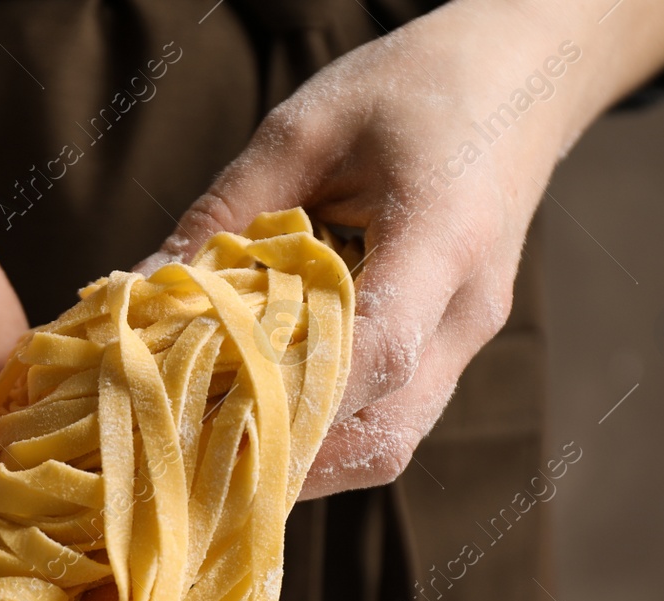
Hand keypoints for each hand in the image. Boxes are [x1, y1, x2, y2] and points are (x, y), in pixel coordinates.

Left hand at [140, 0, 663, 496]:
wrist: (521, 79)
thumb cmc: (412, 87)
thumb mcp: (305, 126)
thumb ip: (228, 211)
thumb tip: (142, 290)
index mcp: (445, 235)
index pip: (380, 348)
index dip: (294, 397)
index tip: (207, 413)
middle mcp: (467, 309)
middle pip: (385, 431)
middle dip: (284, 457)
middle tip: (188, 452)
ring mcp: (467, 340)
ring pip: (389, 444)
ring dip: (303, 459)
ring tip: (215, 441)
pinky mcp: (451, 351)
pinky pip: (391, 420)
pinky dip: (325, 434)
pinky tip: (262, 412)